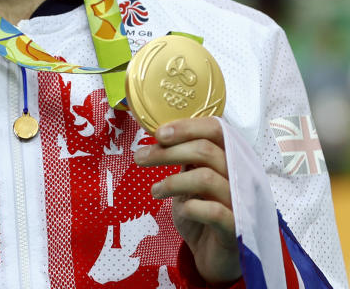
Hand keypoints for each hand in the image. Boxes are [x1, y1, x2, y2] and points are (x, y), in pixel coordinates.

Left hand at [134, 117, 240, 283]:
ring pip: (206, 178)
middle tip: (140, 158)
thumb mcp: (191, 180)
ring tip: (155, 190)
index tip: (158, 134)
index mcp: (233, 159)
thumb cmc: (202, 213)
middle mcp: (243, 176)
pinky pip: (213, 211)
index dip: (187, 127)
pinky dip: (191, 207)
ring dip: (172, 181)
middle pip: (206, 150)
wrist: (215, 256)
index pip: (217, 129)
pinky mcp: (238, 229)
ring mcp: (243, 202)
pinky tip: (181, 210)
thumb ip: (186, 159)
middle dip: (167, 152)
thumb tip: (160, 135)